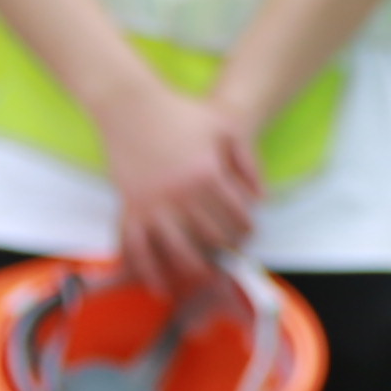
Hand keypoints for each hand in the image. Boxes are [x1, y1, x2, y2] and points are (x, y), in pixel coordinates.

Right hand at [91, 84, 265, 282]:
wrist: (130, 105)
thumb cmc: (180, 112)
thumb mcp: (224, 126)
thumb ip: (248, 160)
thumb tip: (261, 197)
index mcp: (207, 175)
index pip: (236, 215)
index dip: (247, 228)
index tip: (250, 233)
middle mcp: (180, 195)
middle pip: (211, 237)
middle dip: (225, 250)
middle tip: (231, 255)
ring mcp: (152, 203)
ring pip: (176, 250)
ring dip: (193, 269)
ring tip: (204, 276)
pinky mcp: (129, 207)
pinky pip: (136, 246)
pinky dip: (146, 270)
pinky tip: (157, 286)